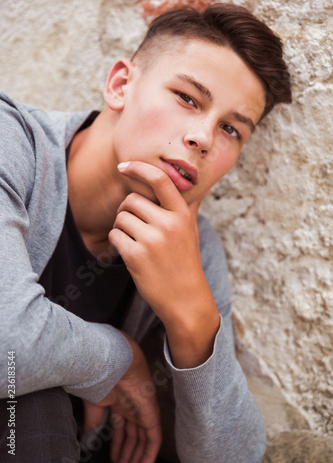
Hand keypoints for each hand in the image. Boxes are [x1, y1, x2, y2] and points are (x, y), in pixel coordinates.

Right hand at [83, 331, 161, 462]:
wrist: (109, 361)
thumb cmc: (100, 376)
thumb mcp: (94, 403)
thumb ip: (94, 420)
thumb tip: (88, 436)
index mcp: (119, 401)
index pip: (122, 428)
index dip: (118, 445)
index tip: (113, 459)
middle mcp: (132, 405)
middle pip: (134, 434)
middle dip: (129, 453)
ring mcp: (143, 407)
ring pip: (144, 437)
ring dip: (138, 456)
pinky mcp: (151, 410)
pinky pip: (154, 436)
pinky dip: (149, 452)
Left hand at [109, 161, 219, 367]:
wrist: (186, 300)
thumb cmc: (186, 262)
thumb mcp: (192, 231)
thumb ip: (190, 205)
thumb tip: (204, 182)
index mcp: (182, 214)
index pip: (159, 180)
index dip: (138, 168)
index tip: (123, 166)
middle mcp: (168, 224)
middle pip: (131, 200)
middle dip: (126, 210)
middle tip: (133, 224)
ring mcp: (152, 240)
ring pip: (120, 218)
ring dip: (121, 227)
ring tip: (135, 241)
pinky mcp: (136, 256)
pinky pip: (114, 236)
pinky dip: (117, 242)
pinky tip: (129, 252)